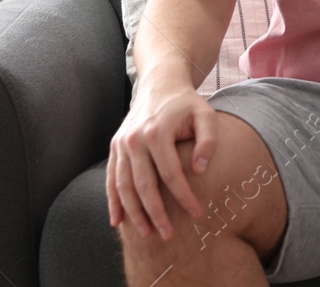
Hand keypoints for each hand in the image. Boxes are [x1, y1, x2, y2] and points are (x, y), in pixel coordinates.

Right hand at [107, 80, 218, 239]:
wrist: (160, 84)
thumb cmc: (187, 103)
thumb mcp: (206, 114)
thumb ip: (208, 141)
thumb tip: (199, 170)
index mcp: (158, 132)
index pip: (171, 174)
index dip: (184, 197)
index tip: (197, 213)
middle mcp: (135, 140)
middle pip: (143, 185)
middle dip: (155, 213)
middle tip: (168, 236)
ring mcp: (121, 144)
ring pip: (123, 186)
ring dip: (133, 213)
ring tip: (147, 233)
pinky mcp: (114, 148)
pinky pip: (111, 179)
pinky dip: (113, 201)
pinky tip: (118, 221)